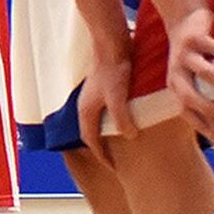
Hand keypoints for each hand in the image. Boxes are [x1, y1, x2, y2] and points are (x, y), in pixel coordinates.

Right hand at [80, 42, 137, 158]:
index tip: (112, 167)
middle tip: (111, 160)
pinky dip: (105, 123)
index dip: (102, 155)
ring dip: (101, 135)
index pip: (91, 140)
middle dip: (98, 148)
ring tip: (113, 144)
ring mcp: (89, 97)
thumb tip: (129, 135)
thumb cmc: (113, 70)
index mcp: (86, 111)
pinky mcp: (97, 90)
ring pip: (93, 122)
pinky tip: (116, 121)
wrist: (110, 46)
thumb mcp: (119, 97)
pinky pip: (98, 113)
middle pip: (88, 133)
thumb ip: (122, 119)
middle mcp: (84, 106)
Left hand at [167, 7, 213, 138]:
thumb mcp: (195, 78)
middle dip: (211, 108)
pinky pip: (213, 48)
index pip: (186, 110)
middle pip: (190, 96)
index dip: (202, 124)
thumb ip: (205, 97)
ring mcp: (184, 55)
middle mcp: (176, 72)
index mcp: (176, 85)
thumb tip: (213, 120)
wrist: (184, 19)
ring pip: (205, 72)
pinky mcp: (194, 38)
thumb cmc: (197, 56)